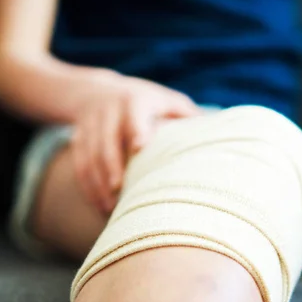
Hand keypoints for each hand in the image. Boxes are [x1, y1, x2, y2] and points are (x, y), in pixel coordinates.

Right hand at [69, 70, 200, 213]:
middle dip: (111, 166)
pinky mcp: (77, 138)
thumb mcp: (168, 102)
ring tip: (109, 210)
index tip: (140, 145)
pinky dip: (88, 186)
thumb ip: (188, 118)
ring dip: (98, 183)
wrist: (93, 91)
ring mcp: (90, 124)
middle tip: (119, 192)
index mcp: (135, 101)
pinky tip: (99, 206)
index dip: (136, 127)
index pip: (134, 113)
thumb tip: (224, 138)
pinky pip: (79, 164)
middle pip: (106, 140)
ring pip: (89, 155)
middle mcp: (109, 110)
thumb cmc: (146, 104)